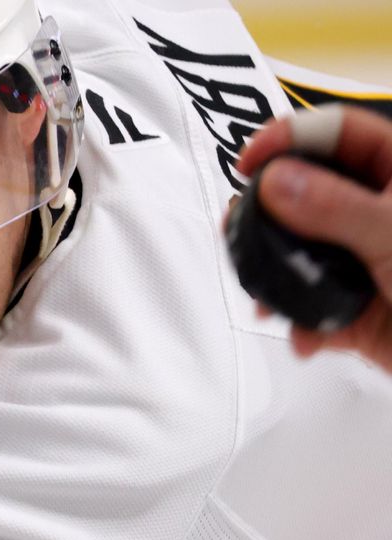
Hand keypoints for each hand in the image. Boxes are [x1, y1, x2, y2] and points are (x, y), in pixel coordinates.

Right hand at [236, 105, 391, 372]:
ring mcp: (359, 259)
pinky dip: (299, 323)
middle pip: (302, 194)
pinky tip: (304, 338)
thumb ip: (334, 207)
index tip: (248, 165)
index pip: (335, 135)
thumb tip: (274, 181)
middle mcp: (373, 212)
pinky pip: (308, 304)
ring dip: (273, 276)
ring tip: (260, 297)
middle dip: (265, 217)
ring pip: (297, 252)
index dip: (288, 140)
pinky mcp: (351, 307)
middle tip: (234, 229)